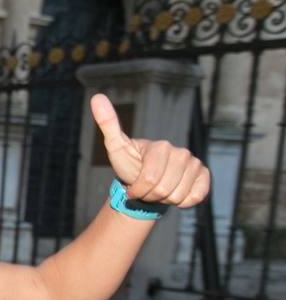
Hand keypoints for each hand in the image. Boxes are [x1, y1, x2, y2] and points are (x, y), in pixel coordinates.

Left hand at [91, 93, 209, 207]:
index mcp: (161, 146)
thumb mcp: (116, 147)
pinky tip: (174, 192)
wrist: (145, 180)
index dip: (138, 189)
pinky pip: (196, 197)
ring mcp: (195, 164)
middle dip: (150, 195)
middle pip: (164, 189)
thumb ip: (108, 124)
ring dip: (164, 199)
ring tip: (157, 188)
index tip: (132, 186)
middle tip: (145, 189)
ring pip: (178, 195)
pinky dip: (183, 202)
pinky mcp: (204, 176)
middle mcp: (182, 152)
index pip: (150, 178)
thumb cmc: (129, 164)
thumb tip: (96, 97)